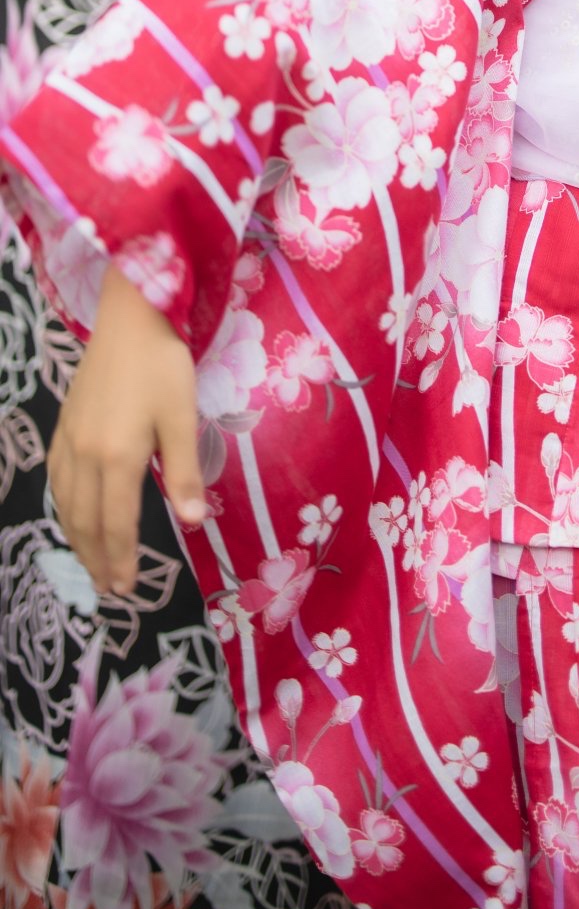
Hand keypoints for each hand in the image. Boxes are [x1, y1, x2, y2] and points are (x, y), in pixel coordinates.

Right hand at [48, 264, 203, 594]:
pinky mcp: (64, 425)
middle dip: (96, 559)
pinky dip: (63, 507)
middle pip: (86, 521)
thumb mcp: (182, 418)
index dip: (121, 558)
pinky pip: (56, 479)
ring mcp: (69, 440)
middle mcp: (86, 455)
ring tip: (90, 563)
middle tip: (109, 590)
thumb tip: (192, 522)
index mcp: (118, 457)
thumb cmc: (163, 366)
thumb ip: (184, 473)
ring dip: (77, 538)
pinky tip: (70, 513)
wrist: (129, 318)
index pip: (117, 523)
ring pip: (66, 504)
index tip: (127, 587)